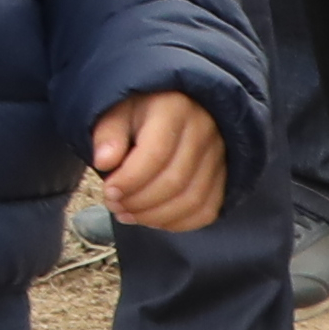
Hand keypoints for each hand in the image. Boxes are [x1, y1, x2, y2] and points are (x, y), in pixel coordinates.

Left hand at [89, 91, 227, 235]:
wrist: (175, 106)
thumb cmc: (141, 111)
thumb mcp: (118, 111)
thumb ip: (109, 134)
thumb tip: (103, 162)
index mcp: (175, 109)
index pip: (156, 154)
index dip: (130, 180)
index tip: (108, 191)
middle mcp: (204, 131)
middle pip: (174, 181)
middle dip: (139, 202)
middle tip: (114, 205)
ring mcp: (219, 155)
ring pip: (192, 200)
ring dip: (155, 216)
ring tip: (128, 214)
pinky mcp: (224, 176)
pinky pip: (207, 210)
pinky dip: (178, 223)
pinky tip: (153, 219)